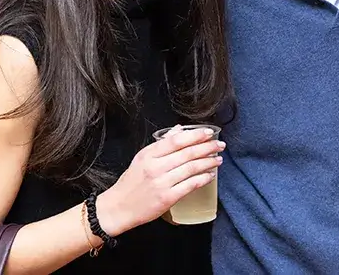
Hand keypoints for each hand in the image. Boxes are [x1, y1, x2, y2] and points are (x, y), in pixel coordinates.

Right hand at [96, 127, 224, 235]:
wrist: (118, 208)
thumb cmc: (131, 183)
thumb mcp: (142, 158)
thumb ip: (162, 143)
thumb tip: (179, 130)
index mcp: (149, 154)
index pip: (176, 140)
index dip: (195, 135)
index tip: (209, 133)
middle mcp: (155, 167)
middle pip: (187, 153)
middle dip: (207, 147)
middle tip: (220, 145)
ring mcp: (161, 183)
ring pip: (191, 168)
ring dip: (208, 162)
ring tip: (218, 159)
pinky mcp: (167, 198)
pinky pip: (190, 185)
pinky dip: (203, 178)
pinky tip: (210, 175)